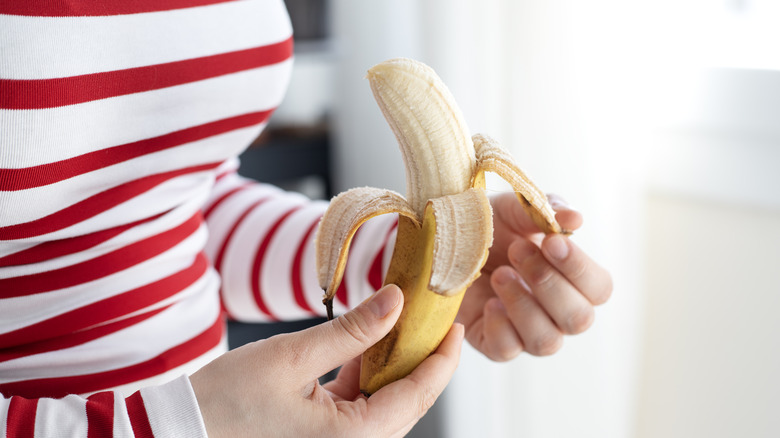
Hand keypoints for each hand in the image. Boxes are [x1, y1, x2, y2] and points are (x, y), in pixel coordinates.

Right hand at [191, 285, 463, 437]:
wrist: (184, 430)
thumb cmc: (226, 402)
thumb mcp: (293, 356)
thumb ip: (351, 330)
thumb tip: (395, 301)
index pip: (416, 395)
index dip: (441, 359)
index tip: (452, 326)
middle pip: (406, 401)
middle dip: (422, 359)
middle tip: (431, 319)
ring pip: (385, 402)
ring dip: (394, 364)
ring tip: (401, 323)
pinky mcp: (322, 434)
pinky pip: (360, 405)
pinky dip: (367, 374)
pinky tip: (367, 342)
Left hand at [457, 193, 611, 360]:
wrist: (444, 242)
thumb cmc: (490, 226)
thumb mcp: (514, 209)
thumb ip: (545, 210)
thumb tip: (575, 218)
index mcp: (574, 281)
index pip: (599, 288)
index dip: (579, 268)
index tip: (551, 242)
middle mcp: (558, 313)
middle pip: (579, 319)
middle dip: (548, 282)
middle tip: (517, 250)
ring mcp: (528, 334)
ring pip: (547, 341)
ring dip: (523, 304)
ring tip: (499, 274)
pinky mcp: (495, 344)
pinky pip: (508, 350)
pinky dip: (499, 325)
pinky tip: (488, 301)